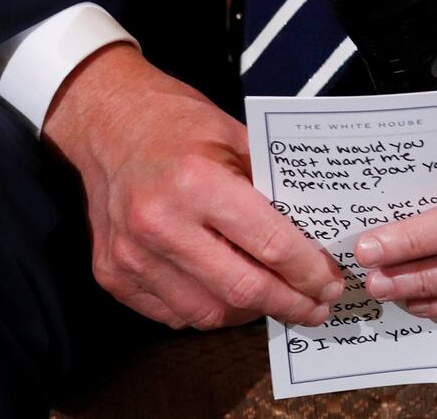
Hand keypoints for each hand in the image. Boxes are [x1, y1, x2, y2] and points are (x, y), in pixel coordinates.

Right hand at [44, 43, 342, 328]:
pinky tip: (228, 295)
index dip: (308, 272)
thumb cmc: (176, 124)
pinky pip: (173, 314)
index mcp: (196, 182)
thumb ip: (273, 188)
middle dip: (290, 305)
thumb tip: (315, 238)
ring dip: (250, 313)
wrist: (107, 122)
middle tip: (315, 308)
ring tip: (276, 301)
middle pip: (242, 290)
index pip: (270, 244)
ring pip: (208, 313)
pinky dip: (208, 310)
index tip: (329, 283)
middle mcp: (158, 223)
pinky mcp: (112, 274)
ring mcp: (131, 254)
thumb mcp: (237, 138)